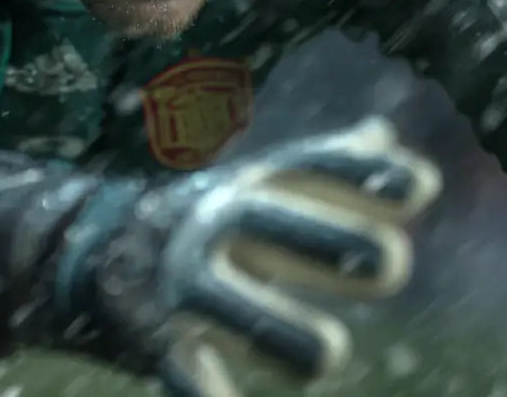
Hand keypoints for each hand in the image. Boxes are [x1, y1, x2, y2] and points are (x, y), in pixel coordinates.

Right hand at [57, 116, 441, 395]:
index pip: (312, 169)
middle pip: (274, 224)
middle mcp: (215, 224)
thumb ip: (322, 166)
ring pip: (236, 310)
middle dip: (334, 241)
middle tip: (392, 264)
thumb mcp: (255, 185)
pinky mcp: (152, 340)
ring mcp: (181, 281)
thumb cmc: (203, 220)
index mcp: (251, 186)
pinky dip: (207, 392)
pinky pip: (186, 373)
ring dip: (290, 336)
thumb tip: (384, 135)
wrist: (86, 249)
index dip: (365, 177)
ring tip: (325, 354)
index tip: (420, 189)